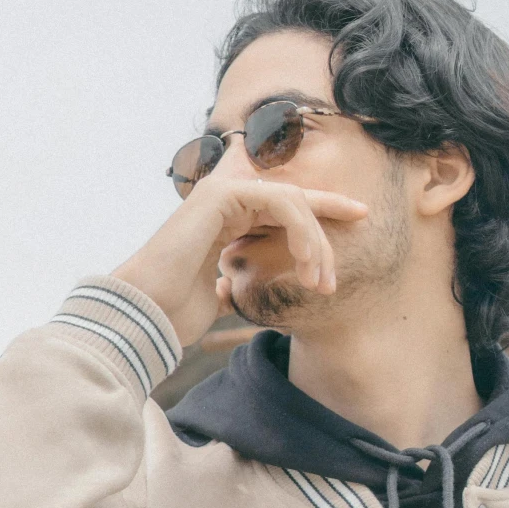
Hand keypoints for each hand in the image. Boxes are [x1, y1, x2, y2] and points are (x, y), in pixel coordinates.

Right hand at [113, 176, 368, 346]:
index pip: (283, 208)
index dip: (324, 209)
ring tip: (319, 281)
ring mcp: (222, 193)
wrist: (147, 313)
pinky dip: (302, 230)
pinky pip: (281, 201)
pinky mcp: (222, 194)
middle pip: (296, 201)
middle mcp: (225, 202)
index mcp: (226, 221)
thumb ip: (227, 286)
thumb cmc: (174, 311)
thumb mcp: (212, 298)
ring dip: (315, 242)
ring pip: (293, 201)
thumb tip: (229, 294)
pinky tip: (307, 261)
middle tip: (331, 282)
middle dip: (325, 236)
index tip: (361, 217)